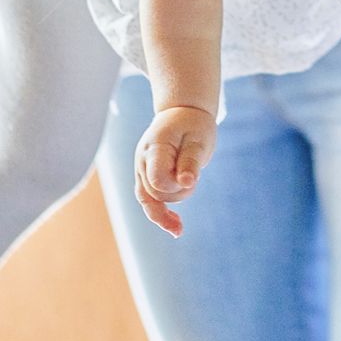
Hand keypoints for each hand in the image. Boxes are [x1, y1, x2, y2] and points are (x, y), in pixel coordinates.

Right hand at [134, 106, 215, 236]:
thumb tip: (187, 182)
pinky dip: (161, 215)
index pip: (157, 178)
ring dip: (170, 206)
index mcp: (155, 146)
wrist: (183, 112)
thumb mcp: (199, 138)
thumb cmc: (193, 124)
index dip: (175, 186)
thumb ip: (191, 160)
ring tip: (188, 205)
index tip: (192, 180)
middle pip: (156, 192)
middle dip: (178, 192)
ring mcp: (141, 169)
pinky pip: (148, 201)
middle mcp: (142, 160)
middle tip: (195, 175)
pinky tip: (176, 228)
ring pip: (151, 200)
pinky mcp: (145, 178)